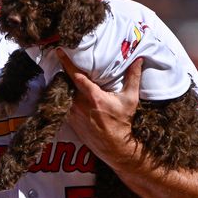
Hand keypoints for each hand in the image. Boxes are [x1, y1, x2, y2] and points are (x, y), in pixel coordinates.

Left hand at [57, 50, 143, 166]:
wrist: (114, 146)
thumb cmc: (122, 122)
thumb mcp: (130, 99)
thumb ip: (133, 78)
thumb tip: (138, 60)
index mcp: (93, 96)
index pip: (76, 75)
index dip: (66, 62)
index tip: (59, 51)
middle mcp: (79, 103)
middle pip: (67, 81)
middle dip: (65, 71)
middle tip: (63, 59)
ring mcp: (72, 112)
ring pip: (64, 92)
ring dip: (65, 84)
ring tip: (64, 74)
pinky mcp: (69, 120)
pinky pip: (64, 103)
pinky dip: (65, 96)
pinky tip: (67, 91)